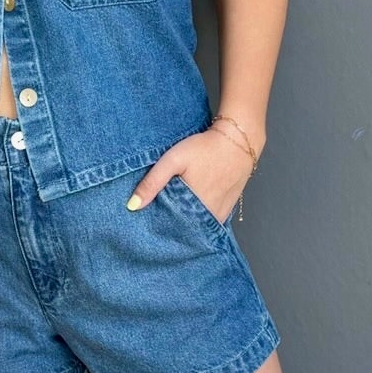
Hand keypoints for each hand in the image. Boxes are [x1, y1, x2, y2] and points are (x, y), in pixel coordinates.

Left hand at [124, 124, 253, 223]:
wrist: (238, 141)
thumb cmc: (205, 148)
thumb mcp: (173, 160)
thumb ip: (152, 182)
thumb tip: (133, 206)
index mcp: (192, 207)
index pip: (168, 229)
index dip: (155, 227)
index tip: (144, 225)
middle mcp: (207, 215)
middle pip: (182, 230)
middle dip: (169, 228)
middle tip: (155, 221)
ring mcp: (219, 215)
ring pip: (196, 228)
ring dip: (184, 225)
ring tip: (170, 217)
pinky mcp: (226, 210)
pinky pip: (208, 223)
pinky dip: (198, 221)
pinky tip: (189, 213)